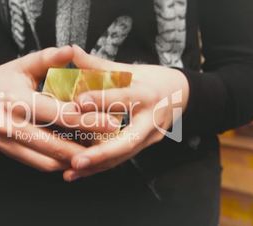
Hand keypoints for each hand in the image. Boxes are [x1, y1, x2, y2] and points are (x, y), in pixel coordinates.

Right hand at [0, 46, 118, 171]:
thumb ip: (47, 58)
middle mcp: (9, 125)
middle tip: (110, 144)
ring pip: (48, 161)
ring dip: (74, 159)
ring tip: (96, 152)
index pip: (60, 115)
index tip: (112, 123)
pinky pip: (38, 164)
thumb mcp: (23, 65)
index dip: (89, 120)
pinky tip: (75, 155)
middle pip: (56, 144)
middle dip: (86, 147)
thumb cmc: (3, 78)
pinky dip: (59, 162)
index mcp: (17, 100)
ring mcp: (6, 142)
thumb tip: (71, 50)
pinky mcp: (6, 151)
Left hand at [63, 45, 189, 180]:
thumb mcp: (128, 68)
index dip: (101, 99)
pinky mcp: (146, 145)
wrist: (181, 94)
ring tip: (70, 173)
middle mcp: (151, 118)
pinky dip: (101, 166)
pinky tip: (80, 172)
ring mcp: (151, 136)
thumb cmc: (151, 79)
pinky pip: (123, 158)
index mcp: (147, 93)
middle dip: (101, 153)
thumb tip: (71, 51)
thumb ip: (98, 65)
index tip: (78, 102)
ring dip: (96, 167)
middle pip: (128, 140)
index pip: (124, 97)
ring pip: (123, 156)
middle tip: (76, 161)